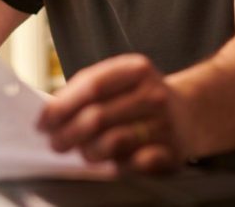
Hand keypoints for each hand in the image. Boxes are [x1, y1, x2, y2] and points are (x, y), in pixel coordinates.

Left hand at [37, 54, 190, 172]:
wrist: (191, 112)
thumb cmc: (140, 96)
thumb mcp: (119, 79)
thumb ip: (87, 90)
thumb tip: (52, 115)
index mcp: (136, 69)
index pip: (90, 86)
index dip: (61, 106)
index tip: (43, 121)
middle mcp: (153, 94)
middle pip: (98, 116)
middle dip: (68, 133)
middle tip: (55, 143)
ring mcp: (166, 123)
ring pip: (114, 141)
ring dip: (89, 151)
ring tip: (80, 152)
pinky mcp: (173, 152)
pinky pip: (137, 163)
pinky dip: (117, 166)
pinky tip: (108, 164)